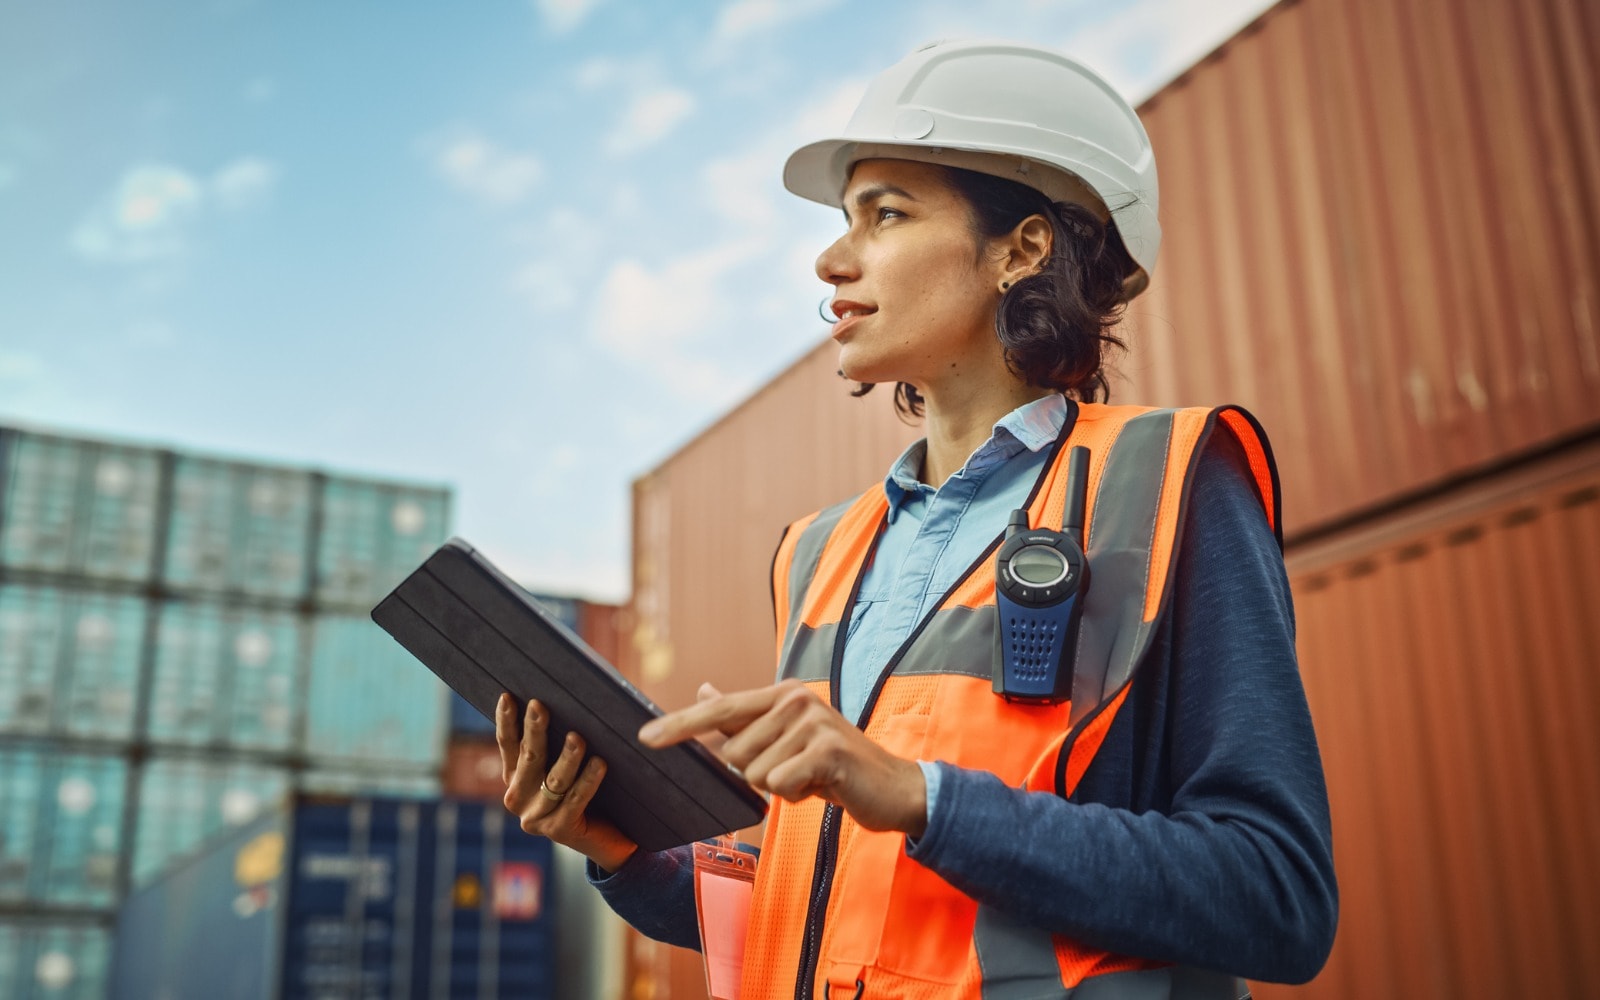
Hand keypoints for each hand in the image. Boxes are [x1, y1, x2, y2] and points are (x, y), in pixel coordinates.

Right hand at [495, 693, 637, 872]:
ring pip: (554, 780)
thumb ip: (559, 741)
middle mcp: (518, 798)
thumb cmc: (590, 791)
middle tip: (539, 706)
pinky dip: (588, 781)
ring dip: (566, 758)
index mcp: (515, 778)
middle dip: (534, 731)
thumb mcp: (567, 764)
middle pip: (529, 758)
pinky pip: (576, 800)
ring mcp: (536, 818)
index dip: (506, 721)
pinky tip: (600, 764)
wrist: (609, 839)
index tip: (508, 696)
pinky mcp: (559, 831)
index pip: (508, 744)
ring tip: (578, 738)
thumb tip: (568, 701)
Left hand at [638, 680, 927, 836]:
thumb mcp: (787, 738)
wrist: (893, 788)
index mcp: (782, 694)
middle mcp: (795, 699)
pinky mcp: (827, 749)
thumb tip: (703, 689)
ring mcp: (813, 721)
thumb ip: (744, 717)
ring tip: (812, 778)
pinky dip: (797, 796)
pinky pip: (780, 785)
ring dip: (781, 788)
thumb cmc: (833, 767)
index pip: (719, 710)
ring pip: (756, 774)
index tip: (645, 738)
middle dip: (758, 775)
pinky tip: (824, 787)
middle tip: (797, 772)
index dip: (680, 725)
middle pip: (734, 754)